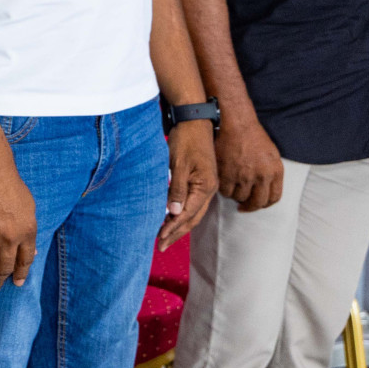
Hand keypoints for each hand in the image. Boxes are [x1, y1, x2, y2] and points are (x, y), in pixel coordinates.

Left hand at [160, 119, 217, 248]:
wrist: (194, 121)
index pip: (188, 215)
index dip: (173, 228)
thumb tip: (175, 214)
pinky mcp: (201, 182)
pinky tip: (171, 219)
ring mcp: (206, 186)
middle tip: (160, 246)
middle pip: (193, 219)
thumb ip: (177, 190)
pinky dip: (182, 215)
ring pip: (193, 213)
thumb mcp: (178, 164)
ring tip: (164, 237)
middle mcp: (209, 190)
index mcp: (205, 187)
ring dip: (179, 226)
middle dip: (176, 233)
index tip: (159, 239)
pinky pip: (193, 204)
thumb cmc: (185, 140)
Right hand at [215, 114, 281, 213]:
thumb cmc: (254, 136)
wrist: (237, 124)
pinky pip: (225, 191)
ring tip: (232, 188)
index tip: (257, 204)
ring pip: (239, 197)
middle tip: (243, 206)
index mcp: (275, 172)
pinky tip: (224, 183)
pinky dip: (224, 189)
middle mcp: (262, 176)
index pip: (273, 198)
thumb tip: (266, 190)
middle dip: (250, 206)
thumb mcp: (272, 155)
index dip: (264, 204)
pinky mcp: (227, 173)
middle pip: (257, 202)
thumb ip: (272, 174)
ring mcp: (244, 176)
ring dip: (236, 195)